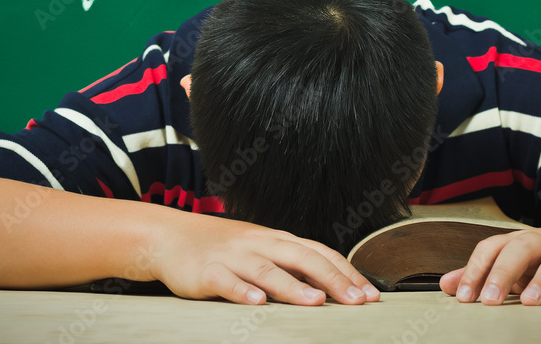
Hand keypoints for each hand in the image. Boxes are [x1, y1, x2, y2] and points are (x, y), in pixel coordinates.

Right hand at [149, 212, 380, 305]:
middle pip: (302, 258)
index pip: (320, 253)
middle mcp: (260, 244)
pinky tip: (256, 302)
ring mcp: (233, 256)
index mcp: (277, 240)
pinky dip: (241, 291)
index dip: (346, 272)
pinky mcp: (207, 271)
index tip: (370, 293)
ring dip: (293, 287)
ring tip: (316, 301)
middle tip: (356, 301)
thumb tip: (330, 285)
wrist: (171, 237)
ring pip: (267, 270)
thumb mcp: (261, 251)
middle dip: (332, 280)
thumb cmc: (222, 248)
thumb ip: (291, 266)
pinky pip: (226, 281)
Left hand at [439, 223, 540, 305]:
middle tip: (489, 300)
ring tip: (531, 301)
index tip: (464, 297)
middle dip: (503, 272)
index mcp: (523, 240)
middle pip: (522, 247)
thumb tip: (447, 285)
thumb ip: (485, 274)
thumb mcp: (521, 264)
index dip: (476, 269)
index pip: (493, 247)